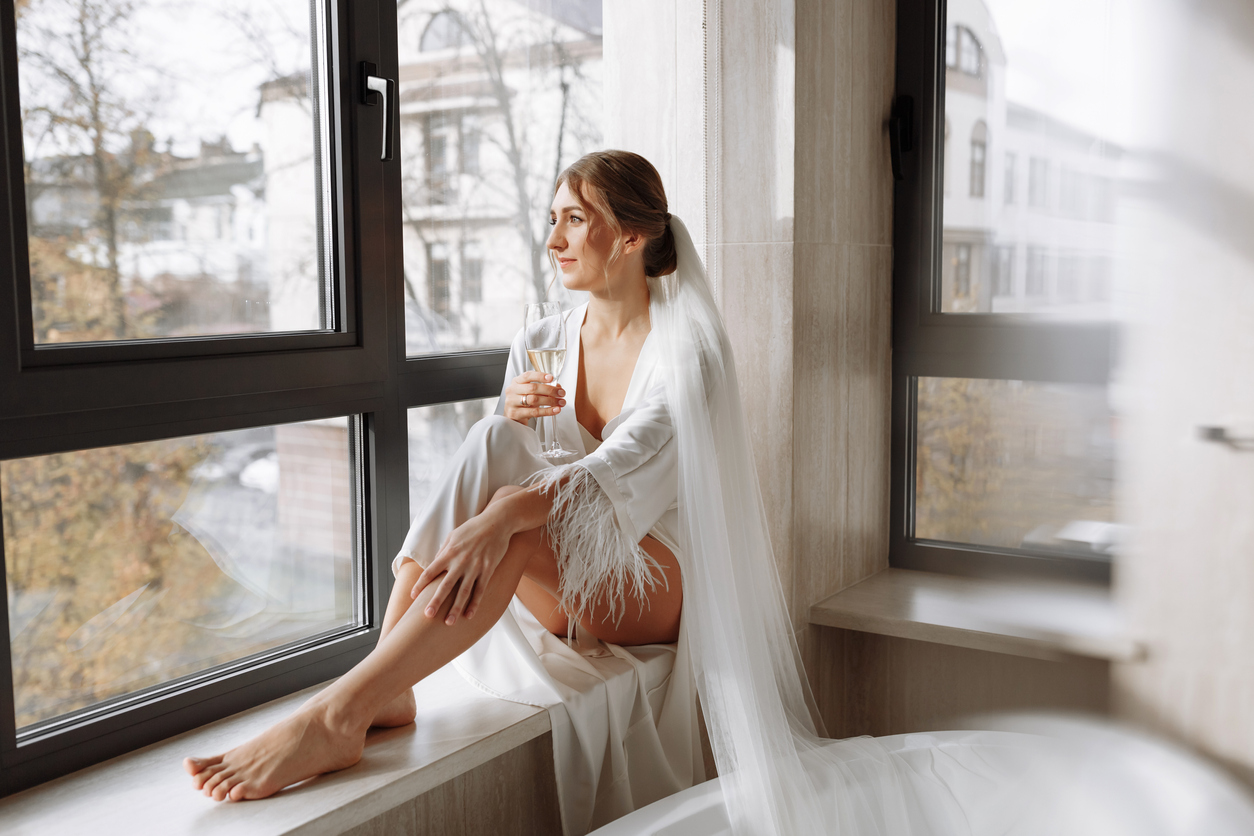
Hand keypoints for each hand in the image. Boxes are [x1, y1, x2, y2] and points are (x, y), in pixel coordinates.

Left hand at [412, 508, 512, 624]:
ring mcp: (475, 567)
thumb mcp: (453, 535)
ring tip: (449, 622)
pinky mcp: (488, 569)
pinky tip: (469, 615)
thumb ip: (444, 550)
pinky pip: (480, 590)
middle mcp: (460, 561)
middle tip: (427, 616)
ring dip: (456, 608)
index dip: (420, 584)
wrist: (497, 522)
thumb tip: (434, 563)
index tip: (412, 596)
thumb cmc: (473, 528)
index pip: (430, 571)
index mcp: (449, 553)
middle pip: (445, 585)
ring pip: (463, 592)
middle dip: (436, 601)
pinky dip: (474, 603)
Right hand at [503, 371, 564, 423]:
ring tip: (560, 402)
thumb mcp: (531, 393)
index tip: (551, 378)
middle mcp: (513, 390)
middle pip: (533, 388)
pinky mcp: (515, 414)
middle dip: (550, 390)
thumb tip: (558, 387)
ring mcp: (512, 402)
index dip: (540, 376)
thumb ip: (543, 388)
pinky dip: (547, 411)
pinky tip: (555, 410)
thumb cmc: (522, 403)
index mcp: (516, 382)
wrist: (513, 418)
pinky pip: (534, 412)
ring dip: (550, 401)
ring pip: (534, 400)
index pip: (528, 376)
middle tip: (561, 393)